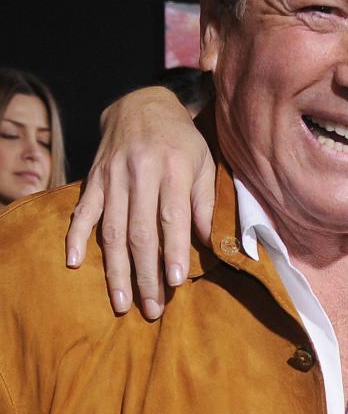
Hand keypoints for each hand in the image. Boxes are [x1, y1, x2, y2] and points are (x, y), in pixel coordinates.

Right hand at [65, 86, 215, 318]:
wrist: (143, 104)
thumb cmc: (182, 140)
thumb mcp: (203, 162)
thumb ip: (204, 201)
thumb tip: (209, 241)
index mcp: (173, 169)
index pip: (171, 217)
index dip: (172, 251)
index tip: (174, 283)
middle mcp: (141, 173)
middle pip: (140, 232)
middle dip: (145, 274)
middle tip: (150, 308)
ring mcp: (113, 177)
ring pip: (111, 230)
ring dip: (115, 269)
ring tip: (121, 301)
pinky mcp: (94, 178)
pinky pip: (82, 211)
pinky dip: (75, 237)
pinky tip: (73, 263)